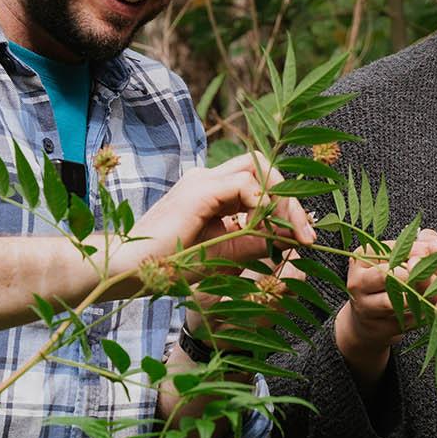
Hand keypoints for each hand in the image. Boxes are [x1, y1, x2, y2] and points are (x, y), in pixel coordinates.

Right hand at [129, 152, 315, 285]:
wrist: (131, 271)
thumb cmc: (171, 265)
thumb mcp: (227, 254)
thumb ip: (258, 242)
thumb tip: (292, 236)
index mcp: (212, 192)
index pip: (259, 182)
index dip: (285, 205)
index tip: (303, 236)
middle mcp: (207, 179)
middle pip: (262, 166)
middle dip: (289, 197)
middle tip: (305, 232)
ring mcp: (202, 180)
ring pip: (258, 168)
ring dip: (281, 200)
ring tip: (289, 232)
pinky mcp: (200, 190)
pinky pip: (246, 184)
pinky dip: (263, 205)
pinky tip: (266, 230)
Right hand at [335, 228, 436, 385]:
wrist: (368, 321)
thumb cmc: (388, 282)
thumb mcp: (397, 259)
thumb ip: (419, 244)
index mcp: (362, 257)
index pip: (394, 249)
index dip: (420, 251)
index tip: (436, 255)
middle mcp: (358, 281)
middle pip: (393, 274)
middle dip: (420, 275)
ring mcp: (366, 306)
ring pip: (400, 300)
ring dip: (424, 297)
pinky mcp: (379, 328)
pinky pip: (408, 319)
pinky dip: (424, 314)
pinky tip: (433, 309)